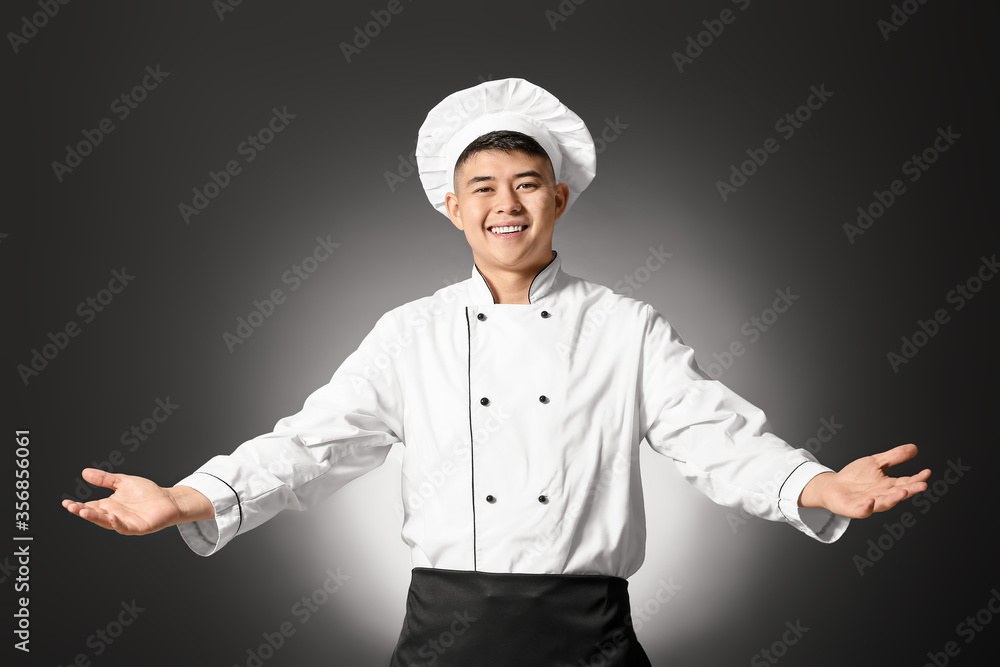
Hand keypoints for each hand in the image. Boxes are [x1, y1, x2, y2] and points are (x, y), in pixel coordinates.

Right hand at [62, 468, 213, 534]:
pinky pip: (125, 527)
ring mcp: (125, 522)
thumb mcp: (123, 482)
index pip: (90, 506)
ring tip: (84, 512)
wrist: (168, 500)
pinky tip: (112, 517)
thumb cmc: (146, 492)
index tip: (65, 502)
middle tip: (72, 507)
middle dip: (83, 512)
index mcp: (109, 505)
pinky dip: (117, 524)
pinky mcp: (138, 527)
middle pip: (95, 515)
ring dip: (96, 518)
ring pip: (107, 522)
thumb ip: (105, 479)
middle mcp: (114, 515)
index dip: (78, 506)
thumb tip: (84, 472)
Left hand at [799, 444, 930, 517]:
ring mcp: (869, 504)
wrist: (833, 486)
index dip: (917, 478)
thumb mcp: (876, 462)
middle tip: (922, 485)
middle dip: (911, 490)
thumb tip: (914, 448)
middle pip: (899, 494)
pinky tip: (871, 501)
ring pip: (884, 503)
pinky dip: (867, 507)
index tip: (927, 472)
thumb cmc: (856, 476)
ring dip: (893, 499)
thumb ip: (894, 457)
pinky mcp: (855, 509)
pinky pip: (862, 510)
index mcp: (889, 486)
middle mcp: (882, 496)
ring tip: (903, 492)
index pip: (906, 482)